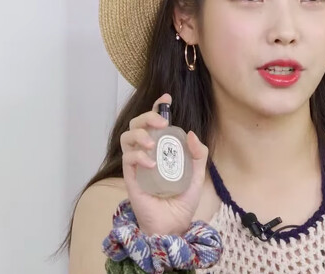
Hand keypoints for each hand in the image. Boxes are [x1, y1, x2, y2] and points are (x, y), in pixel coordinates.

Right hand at [120, 93, 208, 235]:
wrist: (173, 225)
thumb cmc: (182, 200)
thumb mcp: (197, 175)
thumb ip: (198, 155)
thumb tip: (191, 134)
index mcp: (162, 149)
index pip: (155, 123)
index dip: (157, 107)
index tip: (166, 99)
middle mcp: (147, 153)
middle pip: (137, 124)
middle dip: (147, 117)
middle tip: (162, 122)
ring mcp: (137, 165)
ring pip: (126, 137)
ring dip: (139, 134)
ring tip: (152, 143)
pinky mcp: (130, 177)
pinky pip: (128, 159)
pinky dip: (139, 157)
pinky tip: (152, 164)